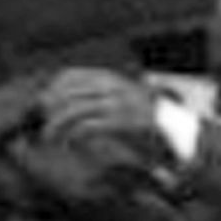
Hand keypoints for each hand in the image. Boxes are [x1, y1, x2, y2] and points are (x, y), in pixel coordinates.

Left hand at [36, 68, 160, 153]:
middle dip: (48, 109)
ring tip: (48, 138)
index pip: (71, 76)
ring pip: (74, 110)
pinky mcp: (124, 123)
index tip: (42, 106)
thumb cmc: (149, 120)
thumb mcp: (126, 100)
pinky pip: (89, 126)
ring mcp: (119, 104)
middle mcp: (114, 87)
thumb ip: (104, 97)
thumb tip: (75, 101)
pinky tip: (70, 144)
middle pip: (67, 93)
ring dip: (56, 126)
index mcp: (112, 79)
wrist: (182, 132)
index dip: (52, 90)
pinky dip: (75, 136)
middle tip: (38, 126)